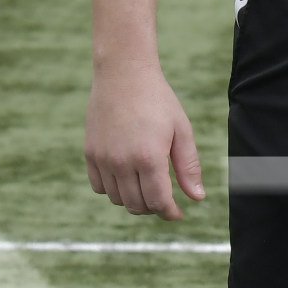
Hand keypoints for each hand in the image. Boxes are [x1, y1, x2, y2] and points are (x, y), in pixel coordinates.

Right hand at [88, 57, 205, 219]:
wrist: (123, 74)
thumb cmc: (158, 100)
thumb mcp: (181, 131)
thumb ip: (188, 167)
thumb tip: (197, 198)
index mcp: (149, 157)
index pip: (158, 202)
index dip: (169, 212)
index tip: (177, 213)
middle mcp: (122, 162)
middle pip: (137, 205)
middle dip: (153, 208)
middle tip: (164, 198)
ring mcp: (103, 158)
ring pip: (118, 199)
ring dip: (133, 200)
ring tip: (146, 186)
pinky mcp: (90, 153)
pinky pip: (99, 187)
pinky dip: (113, 190)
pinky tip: (126, 178)